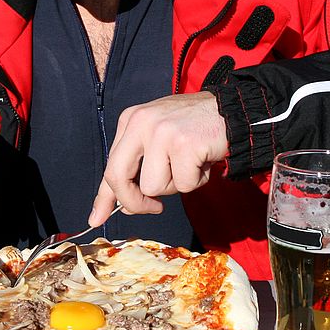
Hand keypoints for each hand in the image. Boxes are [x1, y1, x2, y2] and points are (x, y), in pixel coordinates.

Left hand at [88, 92, 227, 224]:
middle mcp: (141, 123)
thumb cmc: (195, 128)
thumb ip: (139, 167)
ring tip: (189, 165)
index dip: (104, 197)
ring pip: (152, 186)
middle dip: (133, 202)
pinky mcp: (184, 144)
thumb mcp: (158, 138)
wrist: (233, 110)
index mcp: (131, 120)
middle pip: (118, 177)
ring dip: (175, 185)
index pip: (111, 165)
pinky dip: (197, 181)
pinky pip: (183, 185)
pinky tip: (204, 161)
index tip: (96, 218)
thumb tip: (124, 206)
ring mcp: (162, 132)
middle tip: (154, 207)